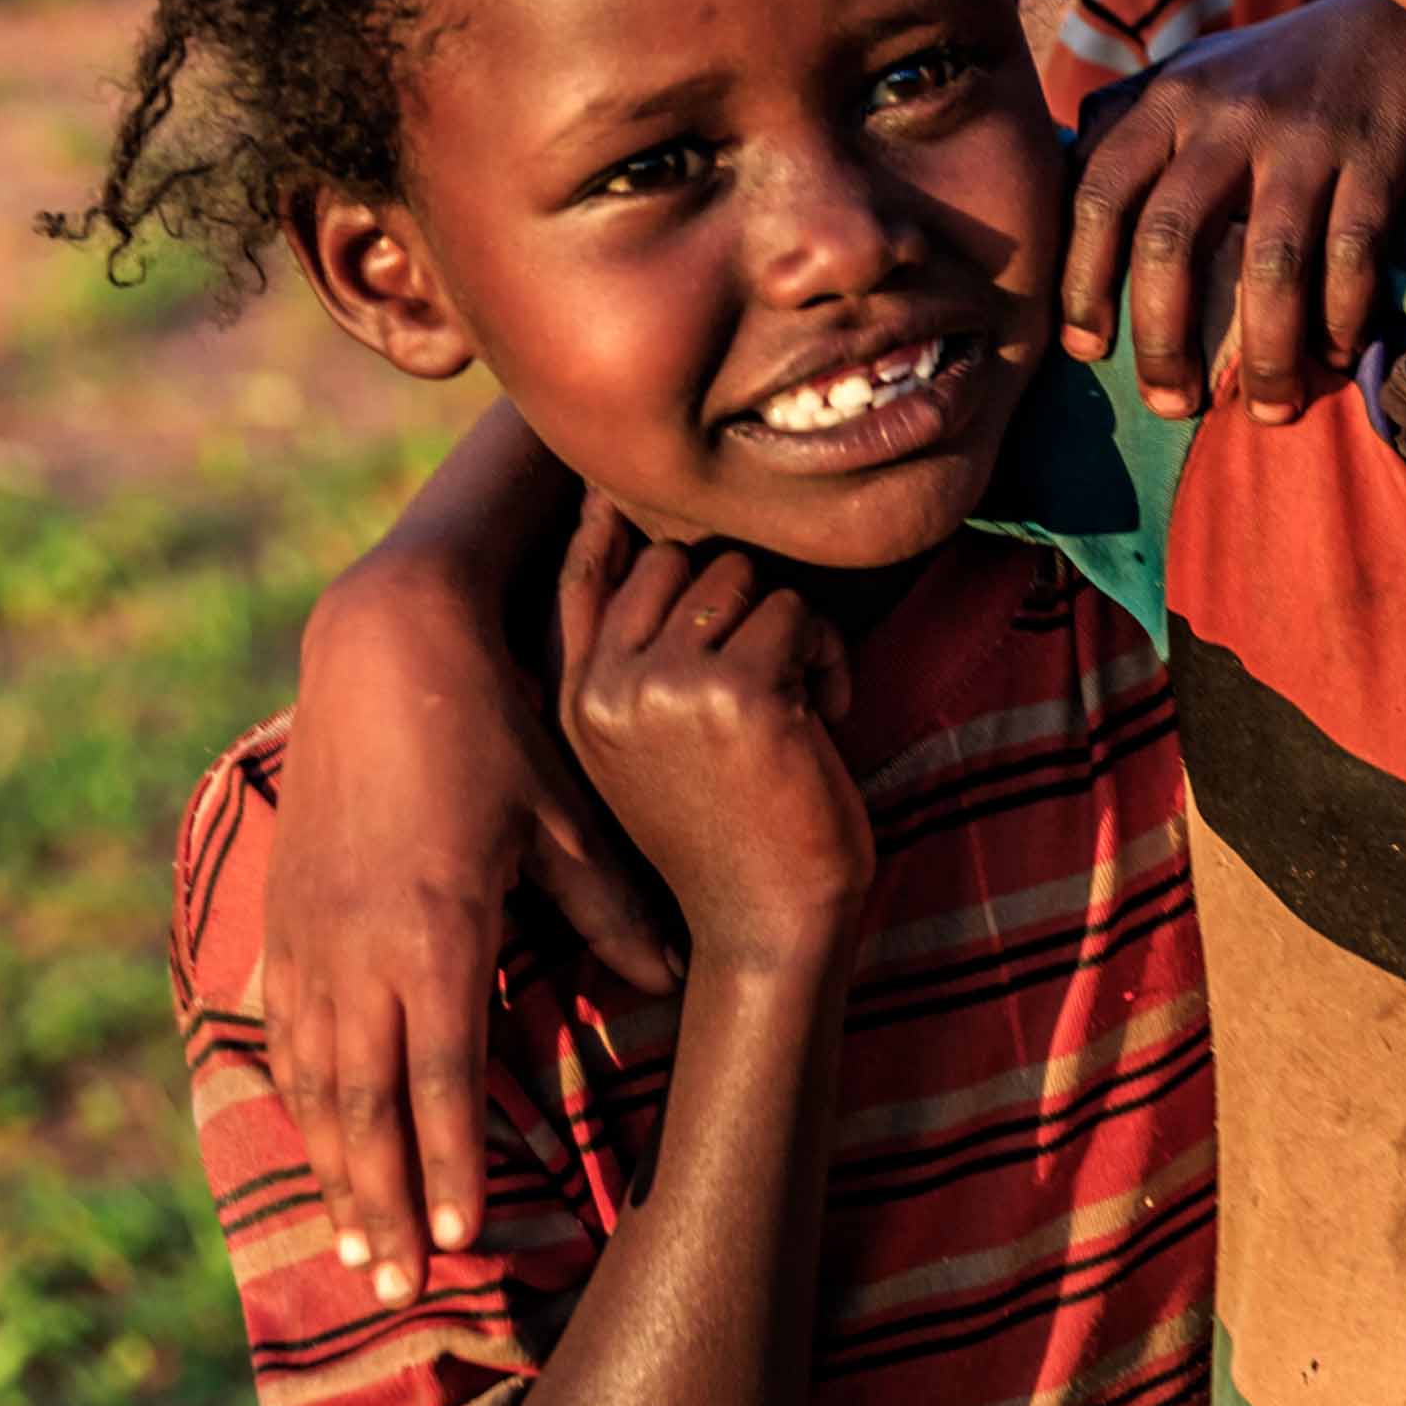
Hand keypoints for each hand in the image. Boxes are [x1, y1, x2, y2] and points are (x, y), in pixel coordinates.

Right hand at [273, 518, 675, 1301]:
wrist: (386, 653)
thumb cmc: (496, 733)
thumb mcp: (567, 822)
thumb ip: (612, 914)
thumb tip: (671, 984)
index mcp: (435, 940)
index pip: (440, 1086)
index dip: (446, 1171)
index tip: (454, 1246)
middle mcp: (359, 954)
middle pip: (364, 1110)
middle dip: (380, 1203)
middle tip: (394, 1288)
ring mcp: (311, 936)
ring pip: (316, 1082)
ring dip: (335, 1166)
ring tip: (351, 1243)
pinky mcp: (286, 913)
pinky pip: (286, 1030)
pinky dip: (301, 1095)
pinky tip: (316, 1136)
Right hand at [554, 502, 873, 984]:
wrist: (768, 926)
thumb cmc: (733, 830)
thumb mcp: (656, 747)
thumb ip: (641, 665)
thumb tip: (660, 556)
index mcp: (577, 702)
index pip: (583, 580)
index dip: (605, 521)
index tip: (614, 479)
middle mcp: (606, 687)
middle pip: (679, 560)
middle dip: (747, 597)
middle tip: (780, 672)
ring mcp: (664, 686)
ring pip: (744, 578)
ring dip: (795, 627)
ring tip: (803, 702)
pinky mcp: (735, 694)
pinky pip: (796, 613)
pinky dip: (828, 655)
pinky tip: (826, 717)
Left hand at [1060, 0, 1405, 421]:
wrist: (1398, 19)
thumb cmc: (1283, 69)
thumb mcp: (1195, 78)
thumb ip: (1135, 133)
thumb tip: (1068, 218)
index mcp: (1170, 101)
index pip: (1101, 196)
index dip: (1084, 282)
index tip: (1088, 351)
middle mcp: (1227, 117)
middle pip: (1173, 242)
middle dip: (1166, 340)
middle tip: (1173, 406)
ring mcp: (1306, 139)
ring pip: (1270, 266)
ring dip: (1269, 354)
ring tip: (1270, 410)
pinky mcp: (1377, 159)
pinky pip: (1352, 258)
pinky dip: (1342, 320)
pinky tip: (1336, 357)